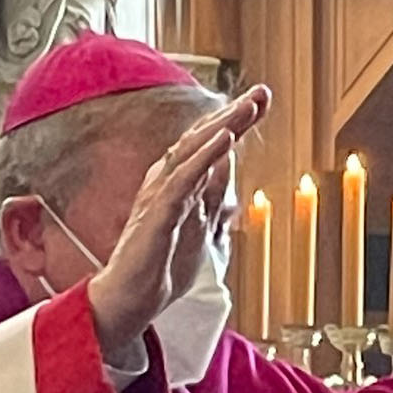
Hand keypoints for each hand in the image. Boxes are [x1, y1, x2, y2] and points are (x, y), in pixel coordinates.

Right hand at [85, 85, 268, 361]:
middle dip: (233, 114)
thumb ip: (212, 206)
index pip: (209, 146)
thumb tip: (230, 186)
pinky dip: (204, 158)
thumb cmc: (159, 269)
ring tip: (248, 107)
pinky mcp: (158, 215)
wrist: (131, 300)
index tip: (260, 103)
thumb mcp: (199, 233)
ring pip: (194, 151)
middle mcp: (167, 180)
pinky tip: (224, 140)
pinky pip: (183, 180)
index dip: (235, 123)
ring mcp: (160, 195)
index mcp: (177, 183)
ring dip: (222, 127)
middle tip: (262, 93)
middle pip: (202, 139)